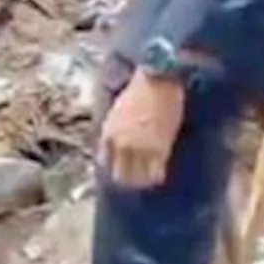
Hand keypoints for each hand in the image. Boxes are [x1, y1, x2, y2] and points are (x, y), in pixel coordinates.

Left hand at [99, 69, 186, 187]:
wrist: (156, 83)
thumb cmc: (137, 93)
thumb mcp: (116, 113)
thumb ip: (114, 130)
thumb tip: (115, 144)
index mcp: (108, 134)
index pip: (104, 161)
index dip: (112, 166)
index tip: (119, 168)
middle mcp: (121, 145)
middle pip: (120, 174)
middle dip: (126, 178)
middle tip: (135, 178)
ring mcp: (140, 149)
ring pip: (138, 178)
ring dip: (142, 180)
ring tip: (147, 179)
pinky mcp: (159, 149)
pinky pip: (156, 173)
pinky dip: (156, 177)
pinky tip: (158, 174)